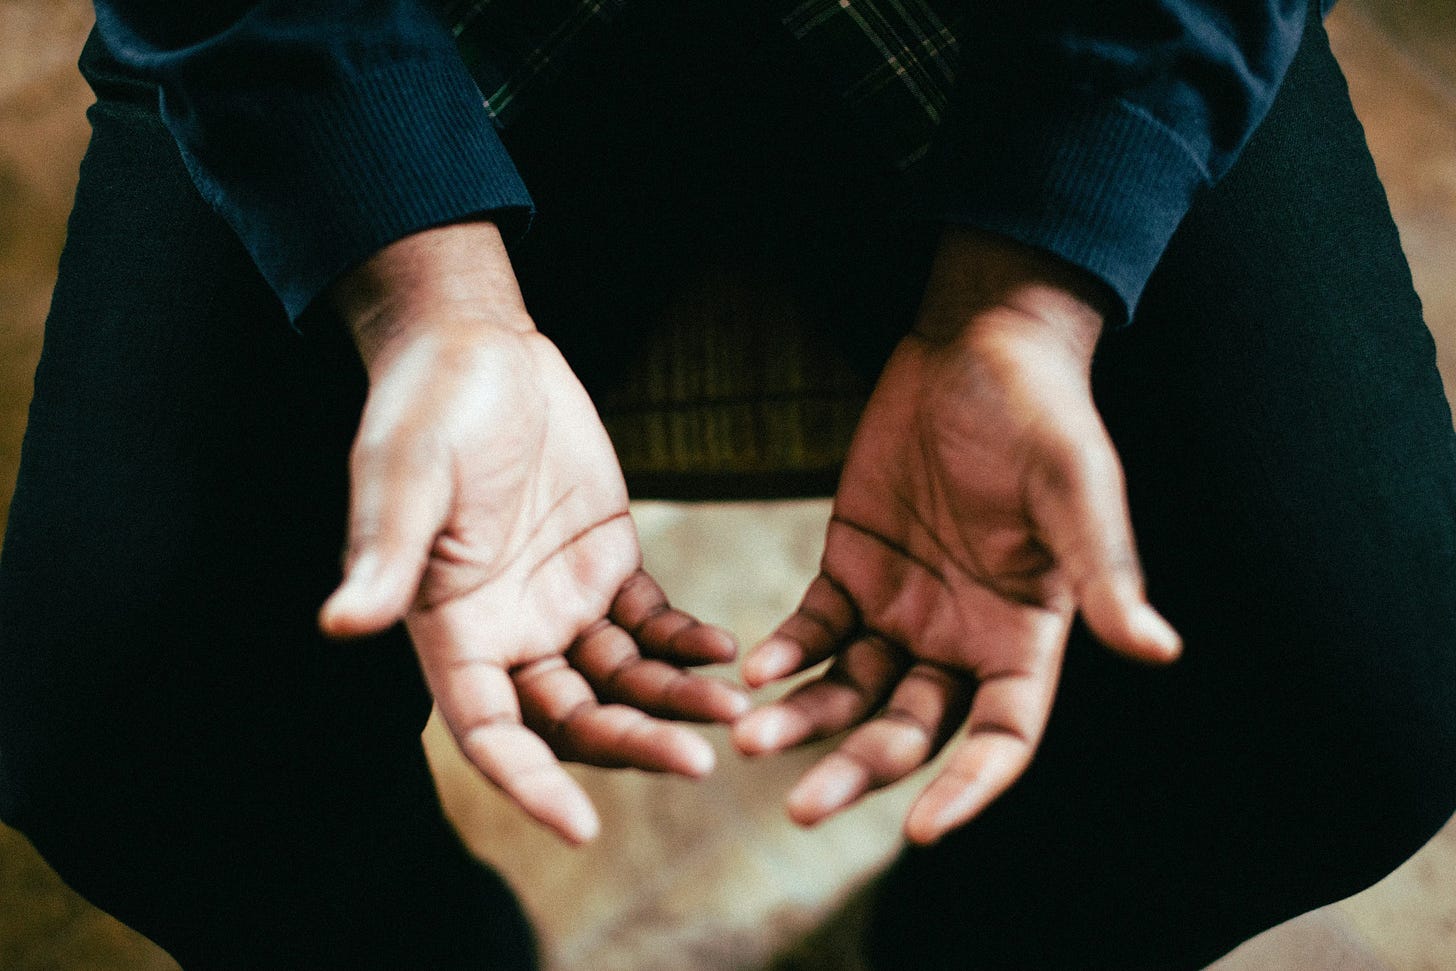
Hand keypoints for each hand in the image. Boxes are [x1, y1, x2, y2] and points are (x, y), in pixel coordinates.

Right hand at [318, 222, 745, 843]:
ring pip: (622, 681)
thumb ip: (389, 553)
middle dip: (632, 745)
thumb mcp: (405, 475)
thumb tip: (341, 622)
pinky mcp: (606, 563)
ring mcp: (560, 602)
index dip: (529, 784)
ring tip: (737, 708)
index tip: (582, 828)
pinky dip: (686, 642)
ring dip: (675, 700)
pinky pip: (652, 623)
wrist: (479, 348)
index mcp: (451, 629)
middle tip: (700, 762)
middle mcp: (508, 633)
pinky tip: (726, 649)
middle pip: (572, 720)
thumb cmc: (426, 408)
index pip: (488, 732)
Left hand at [732, 229, 1179, 844]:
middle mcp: (962, 638)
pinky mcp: (852, 568)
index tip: (921, 830)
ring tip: (752, 739)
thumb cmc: (1044, 416)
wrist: (978, 346)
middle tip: (799, 809)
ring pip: (851, 690)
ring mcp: (903, 607)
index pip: (1002, 737)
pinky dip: (787, 652)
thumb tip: (1158, 648)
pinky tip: (755, 668)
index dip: (968, 787)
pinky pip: (816, 629)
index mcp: (1026, 634)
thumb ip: (1102, 571)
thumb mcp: (1077, 489)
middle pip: (911, 730)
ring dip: (805, 720)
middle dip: (860, 770)